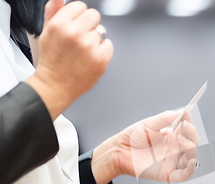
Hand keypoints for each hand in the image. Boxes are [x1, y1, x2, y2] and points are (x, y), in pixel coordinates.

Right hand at [26, 0, 112, 119]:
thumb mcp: (47, 32)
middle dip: (89, 25)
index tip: (75, 25)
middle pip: (94, 15)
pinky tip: (91, 58)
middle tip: (81, 38)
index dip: (78, 16)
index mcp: (60, 24)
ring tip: (83, 51)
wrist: (55, 85)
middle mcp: (75, 33)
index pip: (79, 6)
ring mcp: (89, 46)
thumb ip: (54, 12)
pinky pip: (108, 45)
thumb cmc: (52, 60)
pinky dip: (102, 50)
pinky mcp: (101, 58)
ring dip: (94, 39)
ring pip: (101, 31)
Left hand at [91, 110, 199, 183]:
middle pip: (194, 144)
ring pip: (193, 158)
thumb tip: (184, 112)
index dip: (190, 125)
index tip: (185, 118)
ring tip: (182, 140)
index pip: (189, 131)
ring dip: (193, 148)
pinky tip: (192, 161)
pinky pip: (185, 174)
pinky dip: (191, 169)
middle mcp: (176, 149)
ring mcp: (173, 161)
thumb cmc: (133, 137)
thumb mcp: (150, 123)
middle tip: (184, 127)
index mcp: (173, 136)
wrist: (120, 150)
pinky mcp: (169, 174)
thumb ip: (166, 118)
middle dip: (192, 134)